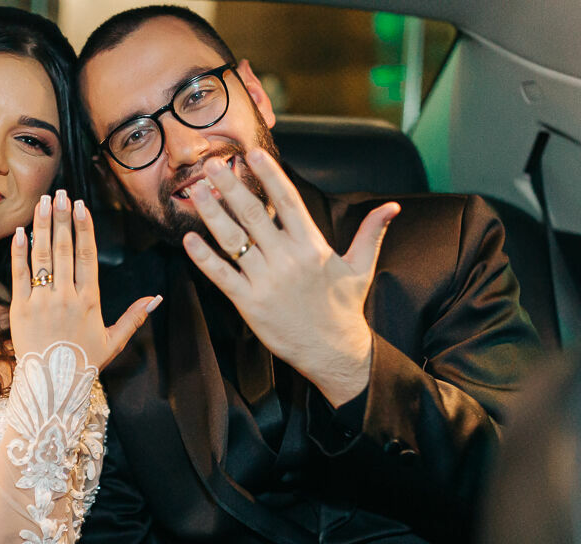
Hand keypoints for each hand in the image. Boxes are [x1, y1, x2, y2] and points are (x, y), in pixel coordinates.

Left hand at [10, 189, 160, 368]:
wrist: (53, 385)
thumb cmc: (84, 363)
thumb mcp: (114, 341)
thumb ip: (135, 317)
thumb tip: (157, 298)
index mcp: (90, 301)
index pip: (87, 256)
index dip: (84, 229)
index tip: (81, 206)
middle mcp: (66, 297)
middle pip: (64, 249)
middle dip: (62, 218)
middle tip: (61, 193)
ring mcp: (41, 301)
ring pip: (42, 256)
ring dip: (42, 226)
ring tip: (43, 202)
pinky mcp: (21, 309)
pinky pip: (20, 275)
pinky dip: (19, 252)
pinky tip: (21, 231)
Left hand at [183, 149, 398, 405]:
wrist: (334, 353)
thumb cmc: (344, 309)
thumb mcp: (361, 268)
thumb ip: (371, 233)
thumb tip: (392, 207)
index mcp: (311, 246)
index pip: (288, 201)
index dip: (270, 175)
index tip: (253, 153)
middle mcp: (287, 259)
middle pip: (253, 215)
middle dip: (230, 186)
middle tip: (212, 163)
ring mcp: (266, 281)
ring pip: (233, 240)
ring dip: (212, 214)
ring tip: (195, 191)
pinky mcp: (249, 303)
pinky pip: (222, 276)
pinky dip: (204, 258)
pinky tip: (189, 239)